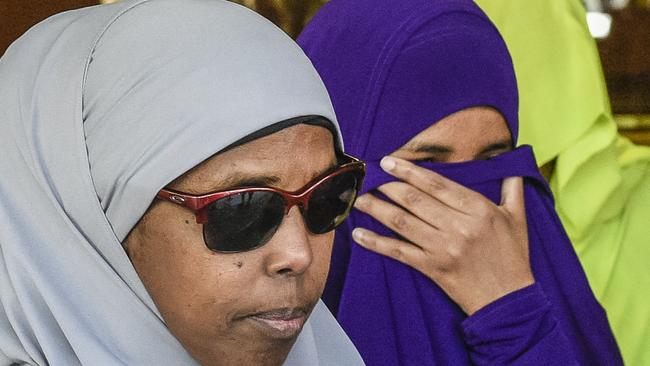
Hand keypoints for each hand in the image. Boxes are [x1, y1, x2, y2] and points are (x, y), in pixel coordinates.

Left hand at [351, 156, 533, 314]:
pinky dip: (377, 243)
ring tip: (358, 198)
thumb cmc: (513, 257)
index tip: (388, 162)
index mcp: (478, 209)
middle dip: (387, 185)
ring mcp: (443, 248)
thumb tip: (512, 161)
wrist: (510, 301)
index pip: (436, 184)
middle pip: (414, 200)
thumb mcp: (518, 218)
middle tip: (367, 176)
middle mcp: (458, 226)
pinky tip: (359, 234)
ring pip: (402, 222)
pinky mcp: (432, 268)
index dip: (409, 171)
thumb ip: (512, 187)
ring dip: (376, 209)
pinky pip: (399, 252)